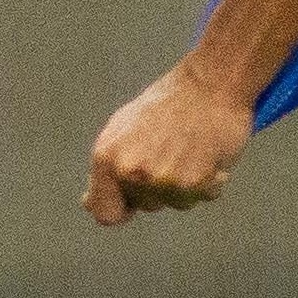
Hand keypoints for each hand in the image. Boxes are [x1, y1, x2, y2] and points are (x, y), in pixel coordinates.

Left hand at [82, 56, 252, 227]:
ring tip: (187, 149)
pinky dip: (208, 181)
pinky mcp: (193, 183)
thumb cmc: (165, 104)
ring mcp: (162, 180)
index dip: (120, 208)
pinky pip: (202, 196)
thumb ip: (106, 168)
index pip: (105, 212)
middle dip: (156, 187)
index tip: (130, 201)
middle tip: (168, 150)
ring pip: (175, 204)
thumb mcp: (121, 128)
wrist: (207, 84)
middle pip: (145, 206)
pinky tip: (206, 152)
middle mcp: (130, 172)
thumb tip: (88, 203)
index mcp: (106, 157)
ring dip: (184, 185)